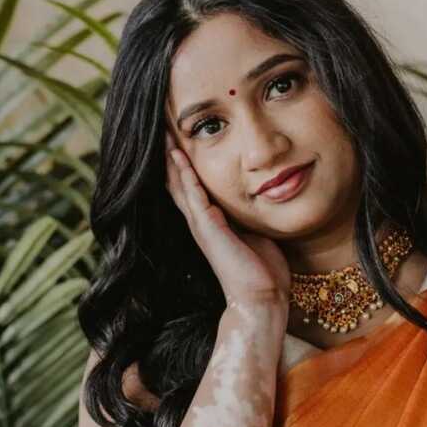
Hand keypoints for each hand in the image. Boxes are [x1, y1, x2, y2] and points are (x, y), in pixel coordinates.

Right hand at [164, 128, 290, 307]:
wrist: (261, 298)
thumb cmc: (263, 271)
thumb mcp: (255, 233)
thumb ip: (249, 215)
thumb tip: (261, 196)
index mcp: (211, 223)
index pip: (191, 187)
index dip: (184, 163)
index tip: (180, 136)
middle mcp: (201, 223)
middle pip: (177, 182)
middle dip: (171, 155)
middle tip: (163, 127)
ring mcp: (202, 227)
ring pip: (180, 186)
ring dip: (172, 160)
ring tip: (164, 134)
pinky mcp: (208, 230)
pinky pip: (193, 197)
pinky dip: (186, 175)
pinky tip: (178, 156)